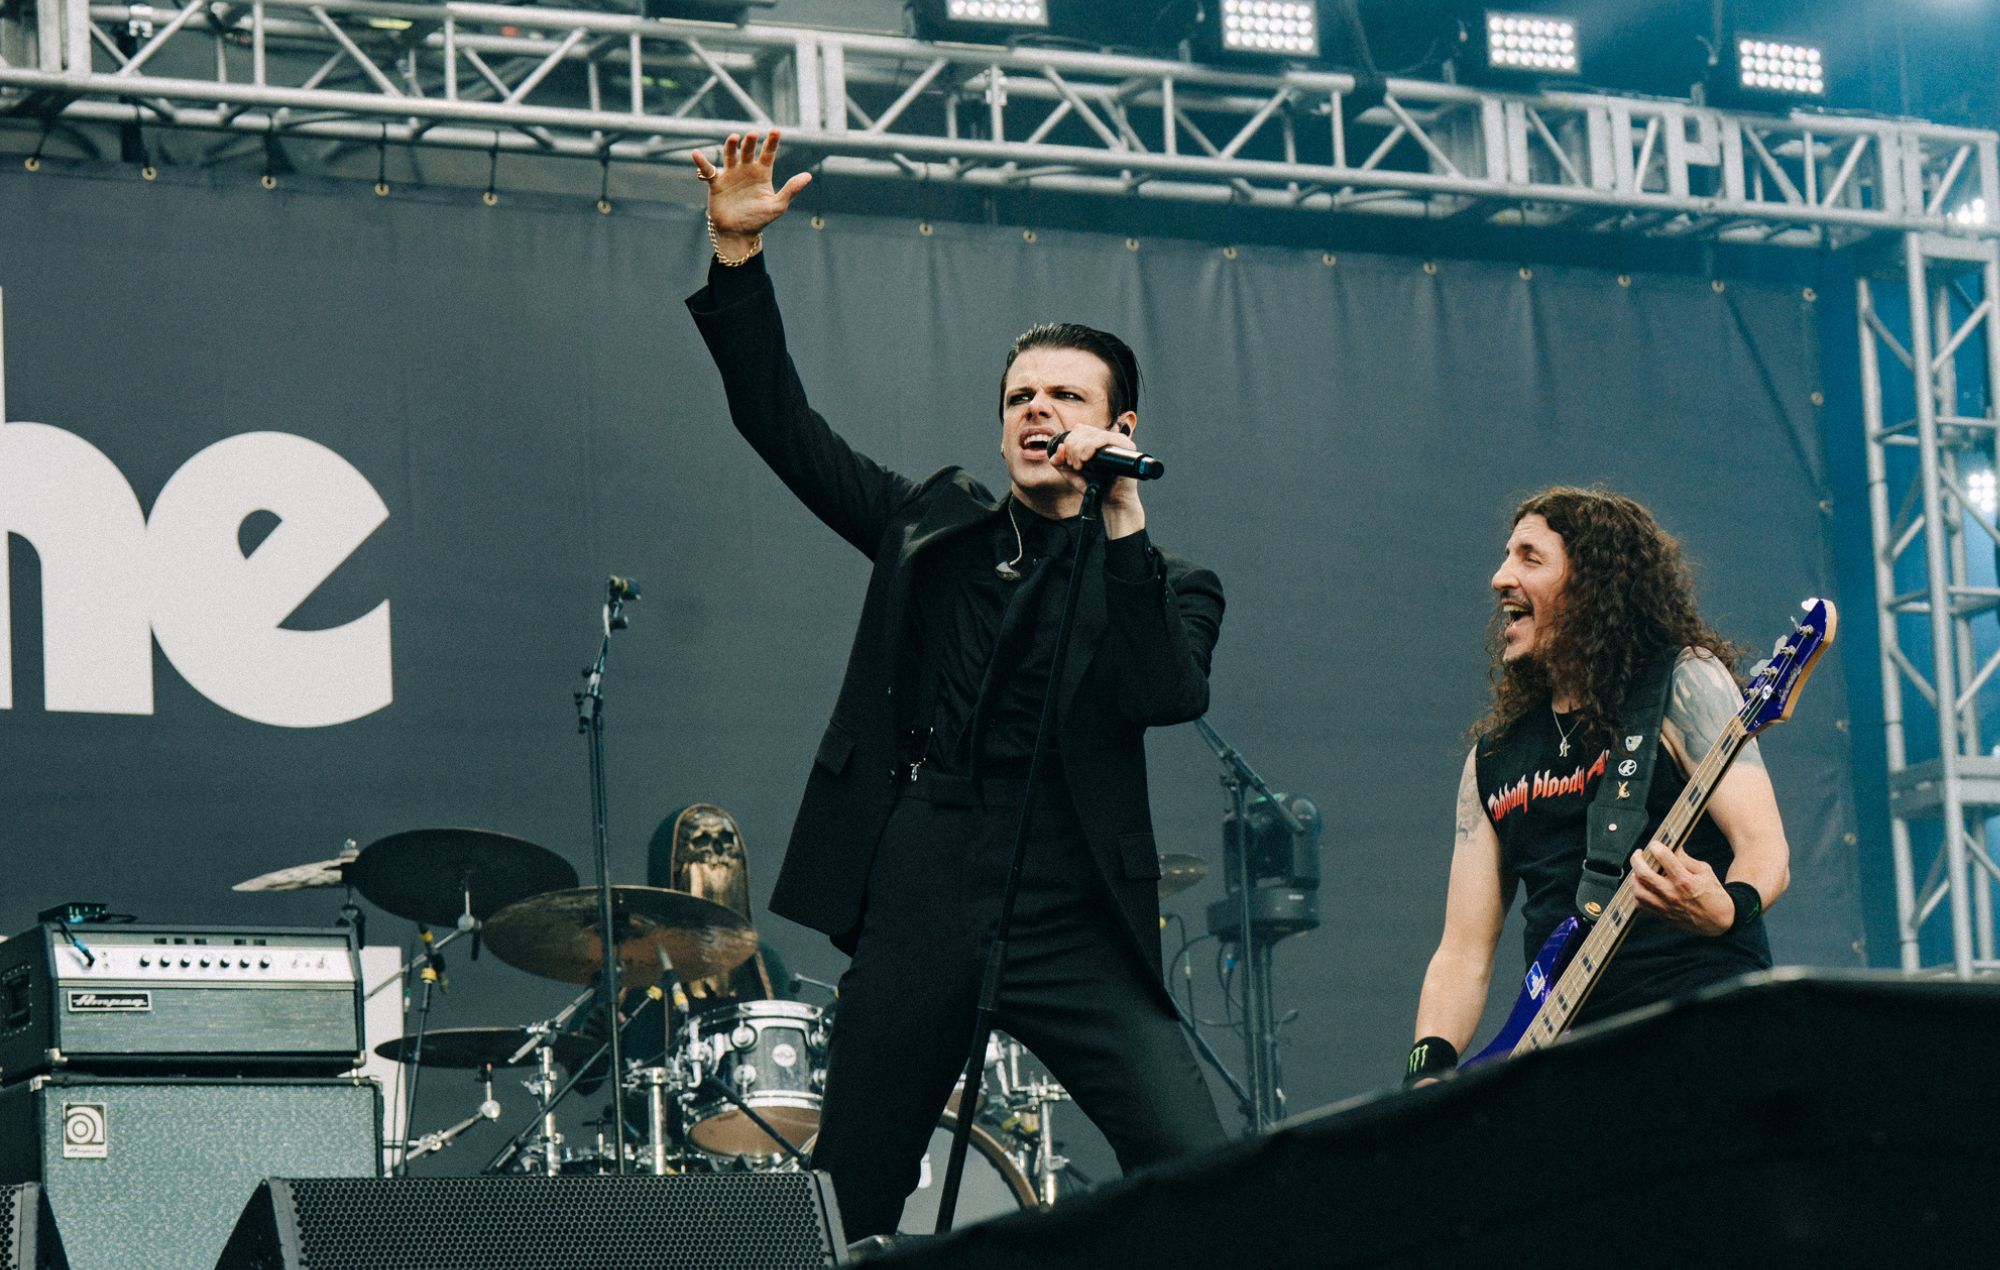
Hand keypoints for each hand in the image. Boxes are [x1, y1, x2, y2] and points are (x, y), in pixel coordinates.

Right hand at [691, 130, 812, 256]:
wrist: (739, 234)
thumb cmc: (759, 220)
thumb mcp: (778, 205)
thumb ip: (792, 190)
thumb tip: (808, 176)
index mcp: (762, 174)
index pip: (768, 154)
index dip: (772, 142)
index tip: (776, 131)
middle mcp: (746, 171)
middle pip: (748, 151)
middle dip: (750, 143)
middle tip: (752, 135)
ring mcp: (731, 175)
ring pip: (730, 155)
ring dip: (731, 146)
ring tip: (735, 138)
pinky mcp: (716, 183)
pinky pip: (708, 171)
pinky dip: (701, 162)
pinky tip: (696, 154)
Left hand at [1049, 425, 1145, 537]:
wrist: (1112, 500)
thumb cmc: (1095, 486)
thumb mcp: (1071, 473)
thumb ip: (1059, 461)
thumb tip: (1060, 447)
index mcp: (1096, 440)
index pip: (1079, 429)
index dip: (1069, 443)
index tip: (1069, 461)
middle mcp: (1108, 437)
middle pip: (1083, 430)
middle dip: (1072, 448)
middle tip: (1075, 466)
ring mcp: (1118, 440)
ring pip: (1092, 434)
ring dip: (1080, 449)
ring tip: (1080, 466)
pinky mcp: (1126, 445)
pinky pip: (1105, 438)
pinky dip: (1091, 446)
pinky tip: (1086, 458)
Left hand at [1627, 842, 1731, 934]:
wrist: (1719, 920)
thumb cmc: (1713, 893)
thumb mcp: (1704, 871)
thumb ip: (1685, 859)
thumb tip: (1671, 846)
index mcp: (1685, 881)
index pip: (1663, 858)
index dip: (1656, 847)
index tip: (1654, 844)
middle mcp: (1672, 894)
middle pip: (1643, 874)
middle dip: (1636, 859)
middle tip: (1638, 854)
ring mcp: (1665, 906)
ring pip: (1638, 890)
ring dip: (1634, 877)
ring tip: (1639, 870)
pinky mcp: (1662, 915)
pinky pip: (1640, 904)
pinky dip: (1638, 893)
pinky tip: (1643, 886)